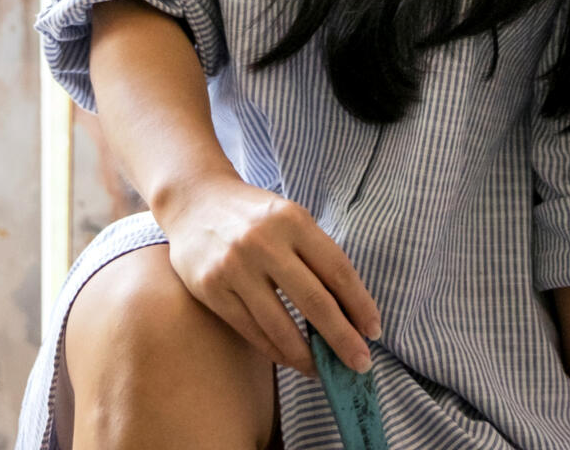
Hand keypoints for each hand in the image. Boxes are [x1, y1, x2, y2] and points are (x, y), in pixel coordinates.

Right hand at [155, 170, 380, 376]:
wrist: (195, 200)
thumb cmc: (254, 214)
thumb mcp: (289, 218)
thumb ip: (314, 254)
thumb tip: (348, 308)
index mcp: (294, 220)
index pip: (337, 269)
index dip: (359, 303)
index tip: (374, 330)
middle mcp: (265, 243)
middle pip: (314, 301)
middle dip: (342, 338)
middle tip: (361, 363)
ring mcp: (236, 267)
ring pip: (280, 325)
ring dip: (307, 355)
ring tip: (324, 369)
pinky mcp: (212, 290)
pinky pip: (251, 330)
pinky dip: (275, 350)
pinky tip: (292, 359)